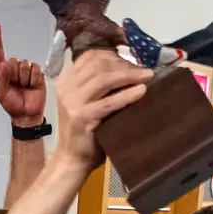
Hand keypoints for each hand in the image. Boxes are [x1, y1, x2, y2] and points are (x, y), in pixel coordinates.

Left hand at [0, 22, 45, 125]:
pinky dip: (33, 78)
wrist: (27, 114)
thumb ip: (2, 79)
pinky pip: (35, 69)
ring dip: (24, 78)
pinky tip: (32, 86)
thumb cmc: (12, 105)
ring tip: (24, 87)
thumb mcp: (1, 94)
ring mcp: (26, 71)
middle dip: (14, 74)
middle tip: (16, 86)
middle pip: (14, 60)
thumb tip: (5, 65)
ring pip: (25, 64)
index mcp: (2, 71)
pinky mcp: (37, 74)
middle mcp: (14, 69)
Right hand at [51, 50, 155, 172]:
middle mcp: (66, 88)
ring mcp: (72, 102)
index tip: (132, 61)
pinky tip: (142, 91)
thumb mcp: (87, 101)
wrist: (73, 158)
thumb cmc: (86, 131)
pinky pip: (109, 102)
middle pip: (99, 64)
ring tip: (147, 77)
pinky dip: (127, 95)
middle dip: (125, 64)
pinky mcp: (82, 117)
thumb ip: (98, 84)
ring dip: (129, 75)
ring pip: (104, 78)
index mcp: (66, 80)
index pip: (90, 56)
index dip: (113, 55)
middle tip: (144, 70)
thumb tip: (128, 66)